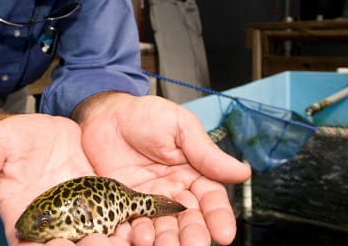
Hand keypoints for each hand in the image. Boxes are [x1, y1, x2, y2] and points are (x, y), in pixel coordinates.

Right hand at [0, 113, 141, 245]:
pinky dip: (133, 225)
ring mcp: (82, 217)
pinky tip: (146, 223)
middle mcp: (56, 226)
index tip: (59, 243)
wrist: (41, 132)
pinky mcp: (105, 204)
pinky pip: (120, 220)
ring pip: (101, 239)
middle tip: (102, 241)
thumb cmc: (12, 142)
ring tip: (132, 238)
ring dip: (115, 242)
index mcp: (24, 220)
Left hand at [74, 93, 251, 245]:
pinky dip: (134, 236)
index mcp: (193, 174)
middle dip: (193, 234)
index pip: (210, 200)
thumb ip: (206, 152)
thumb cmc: (144, 115)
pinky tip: (138, 238)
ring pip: (162, 228)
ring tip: (164, 245)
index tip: (224, 233)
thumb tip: (242, 172)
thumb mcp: (180, 126)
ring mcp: (147, 202)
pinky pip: (131, 226)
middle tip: (194, 245)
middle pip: (188, 221)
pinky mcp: (123, 206)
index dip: (218, 217)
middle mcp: (173, 193)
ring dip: (166, 240)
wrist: (105, 115)